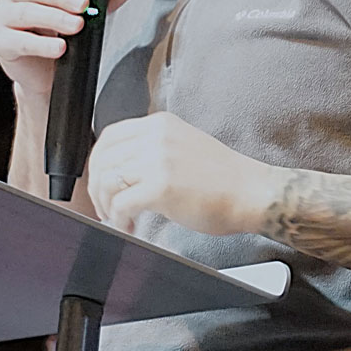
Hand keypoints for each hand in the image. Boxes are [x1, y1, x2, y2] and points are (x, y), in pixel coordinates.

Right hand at [0, 0, 125, 98]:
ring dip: (54, 18)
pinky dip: (42, 45)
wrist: (42, 71)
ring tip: (77, 26)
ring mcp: (0, 16)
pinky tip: (60, 48)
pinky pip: (19, 41)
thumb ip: (99, 0)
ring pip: (25, 12)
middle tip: (84, 5)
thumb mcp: (79, 13)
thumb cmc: (55, 33)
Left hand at [86, 112, 279, 235]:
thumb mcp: (183, 147)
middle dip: (98, 188)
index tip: (101, 182)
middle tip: (106, 207)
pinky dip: (119, 219)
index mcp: (160, 125)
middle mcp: (156, 137)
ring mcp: (158, 160)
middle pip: (104, 159)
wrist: (253, 193)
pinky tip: (130, 226)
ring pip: (107, 180)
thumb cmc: (225, 179)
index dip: (99, 163)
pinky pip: (121, 204)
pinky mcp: (161, 186)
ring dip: (106, 205)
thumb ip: (153, 150)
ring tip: (119, 218)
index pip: (110, 136)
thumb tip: (122, 170)